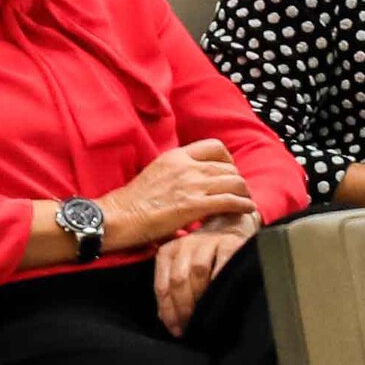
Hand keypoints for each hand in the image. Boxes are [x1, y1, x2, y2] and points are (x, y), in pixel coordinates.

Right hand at [99, 138, 253, 252]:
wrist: (118, 216)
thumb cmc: (132, 202)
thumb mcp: (156, 173)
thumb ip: (177, 173)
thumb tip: (192, 183)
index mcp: (175, 156)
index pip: (214, 147)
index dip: (228, 160)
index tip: (228, 172)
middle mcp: (186, 166)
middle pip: (228, 166)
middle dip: (237, 180)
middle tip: (237, 192)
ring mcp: (191, 185)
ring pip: (234, 182)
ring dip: (243, 193)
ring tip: (244, 201)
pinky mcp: (195, 206)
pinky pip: (230, 201)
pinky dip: (243, 205)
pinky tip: (246, 210)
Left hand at [151, 214, 253, 330]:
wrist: (232, 225)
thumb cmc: (207, 255)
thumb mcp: (184, 267)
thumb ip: (173, 289)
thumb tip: (166, 319)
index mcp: (169, 251)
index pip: (163, 285)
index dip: (167, 311)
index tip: (175, 330)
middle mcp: (185, 244)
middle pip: (178, 279)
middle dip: (182, 307)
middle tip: (190, 326)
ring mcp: (208, 241)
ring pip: (197, 271)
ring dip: (200, 297)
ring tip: (204, 315)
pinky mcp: (230, 242)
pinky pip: (223, 264)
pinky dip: (220, 282)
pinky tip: (222, 297)